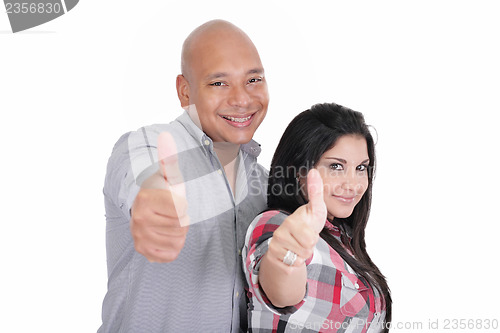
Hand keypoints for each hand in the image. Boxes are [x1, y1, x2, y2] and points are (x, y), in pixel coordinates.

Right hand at [130, 132, 189, 262]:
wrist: (148, 210)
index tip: (174, 201)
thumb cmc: (163, 192)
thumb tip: (166, 136)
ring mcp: (139, 237)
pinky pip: (170, 254)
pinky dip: (173, 247)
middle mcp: (139, 219)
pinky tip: (166, 235)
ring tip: (168, 222)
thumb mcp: (169, 175)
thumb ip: (169, 158)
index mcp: (146, 199)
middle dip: (182, 220)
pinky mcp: (143, 251)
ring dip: (178, 233)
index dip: (183, 205)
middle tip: (171, 213)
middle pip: (181, 227)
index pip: (181, 210)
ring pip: (177, 241)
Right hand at [266, 168, 326, 266]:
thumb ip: (316, 192)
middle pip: (307, 247)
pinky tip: (292, 254)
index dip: (313, 236)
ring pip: (302, 257)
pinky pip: (294, 264)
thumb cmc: (305, 225)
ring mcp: (276, 245)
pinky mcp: (274, 257)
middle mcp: (280, 233)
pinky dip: (296, 262)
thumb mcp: (315, 210)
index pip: (311, 237)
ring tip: (298, 246)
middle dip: (310, 246)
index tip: (306, 230)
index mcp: (291, 221)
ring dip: (303, 254)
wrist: (289, 244)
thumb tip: (314, 171)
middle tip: (304, 239)